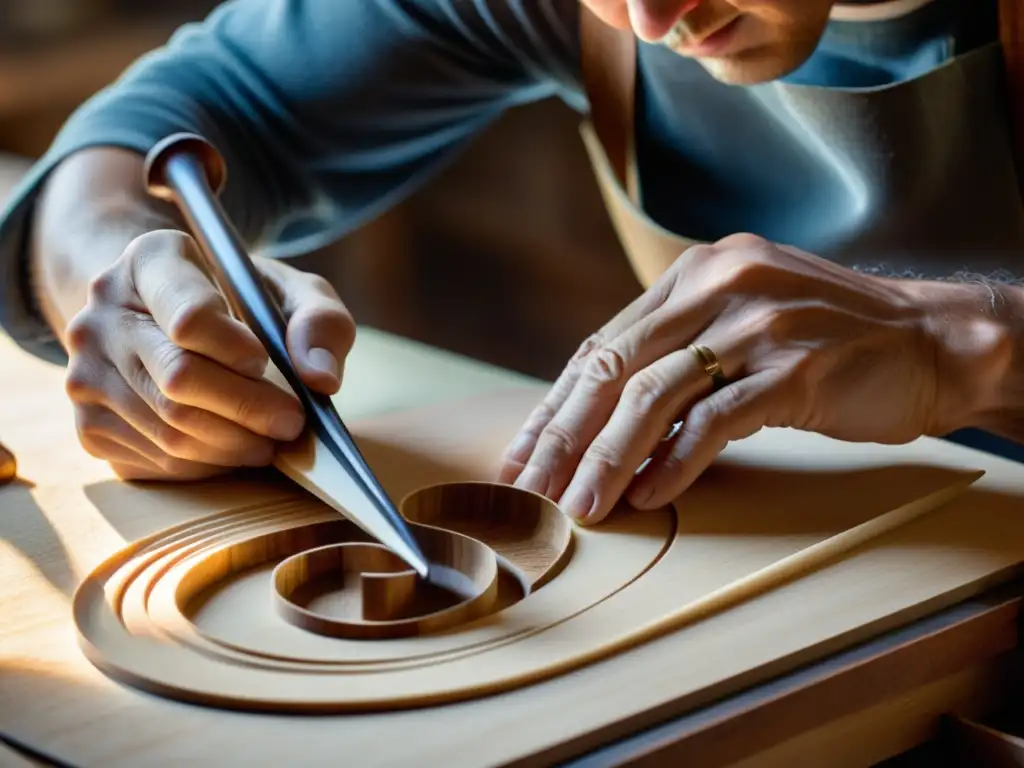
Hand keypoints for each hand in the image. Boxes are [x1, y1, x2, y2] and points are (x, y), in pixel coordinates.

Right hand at [63, 229, 353, 479]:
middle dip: (248, 408)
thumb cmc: (239, 302)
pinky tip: (234, 448)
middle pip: (179, 379)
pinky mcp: (89, 422)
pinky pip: (155, 459)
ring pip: (169, 428)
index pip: (189, 317)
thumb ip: (319, 321)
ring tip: (271, 440)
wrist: (161, 317)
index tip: (265, 363)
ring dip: (233, 445)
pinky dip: (207, 464)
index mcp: (150, 262)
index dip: (234, 348)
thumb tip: (321, 379)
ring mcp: (86, 372)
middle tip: (292, 423)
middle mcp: (102, 314)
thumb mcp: (290, 291)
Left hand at [499, 233, 958, 523]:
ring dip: (608, 457)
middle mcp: (720, 284)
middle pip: (615, 366)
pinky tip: (649, 495)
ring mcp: (760, 323)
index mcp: (696, 273)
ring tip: (580, 506)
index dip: (556, 404)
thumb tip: (604, 422)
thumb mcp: (741, 324)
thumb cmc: (828, 342)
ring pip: (656, 394)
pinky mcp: (798, 368)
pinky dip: (677, 459)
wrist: (933, 340)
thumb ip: (678, 352)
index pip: (604, 345)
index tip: (522, 452)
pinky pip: (718, 418)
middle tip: (528, 488)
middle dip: (564, 435)